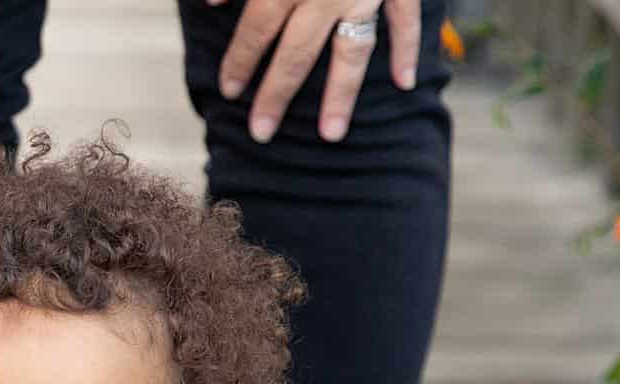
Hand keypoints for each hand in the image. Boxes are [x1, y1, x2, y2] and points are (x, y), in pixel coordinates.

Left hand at [210, 0, 422, 142]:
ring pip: (352, 52)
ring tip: (330, 135)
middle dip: (276, 94)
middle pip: (296, 52)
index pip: (257, 28)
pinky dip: (408, 48)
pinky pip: (405, 18)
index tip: (228, 90)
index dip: (240, 60)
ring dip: (340, 96)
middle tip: (260, 132)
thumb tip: (212, 1)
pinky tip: (405, 82)